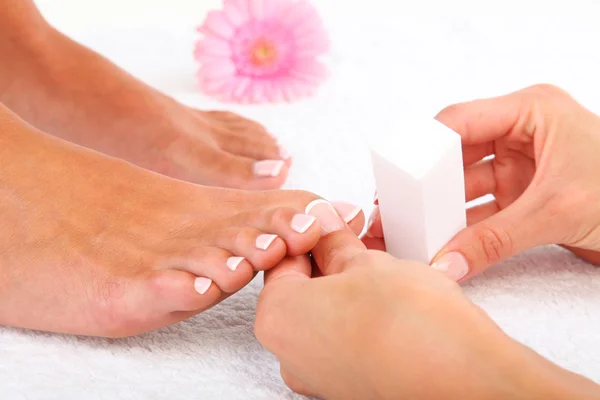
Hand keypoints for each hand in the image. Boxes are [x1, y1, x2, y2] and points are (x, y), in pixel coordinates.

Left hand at [254, 201, 597, 398]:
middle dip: (329, 265)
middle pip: (300, 291)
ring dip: (344, 294)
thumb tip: (324, 224)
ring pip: (322, 318)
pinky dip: (357, 323)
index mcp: (277, 317)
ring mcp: (316, 377)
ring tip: (383, 280)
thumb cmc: (413, 321)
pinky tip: (389, 311)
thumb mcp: (369, 262)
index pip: (283, 258)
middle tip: (363, 249)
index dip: (312, 234)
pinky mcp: (345, 390)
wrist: (465, 381)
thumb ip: (335, 242)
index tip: (336, 226)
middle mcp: (288, 355)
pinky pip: (341, 344)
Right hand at [365, 84, 599, 280]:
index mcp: (531, 111)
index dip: (425, 146)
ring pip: (466, 184)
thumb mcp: (556, 210)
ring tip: (414, 227)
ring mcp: (519, 166)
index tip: (398, 174)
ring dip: (442, 208)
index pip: (461, 120)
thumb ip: (494, 240)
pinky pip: (481, 208)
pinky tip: (442, 240)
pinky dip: (463, 226)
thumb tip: (445, 263)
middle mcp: (520, 134)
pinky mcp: (521, 195)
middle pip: (456, 154)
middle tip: (398, 204)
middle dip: (428, 182)